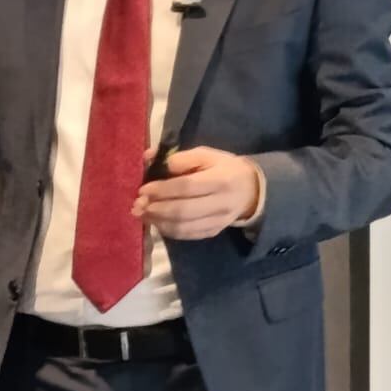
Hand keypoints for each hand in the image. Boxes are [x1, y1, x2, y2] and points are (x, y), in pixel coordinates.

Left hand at [133, 146, 261, 240]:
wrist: (252, 190)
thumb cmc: (224, 168)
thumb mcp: (207, 155)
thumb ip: (180, 157)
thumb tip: (149, 158)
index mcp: (221, 180)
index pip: (187, 187)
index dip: (162, 190)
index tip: (143, 189)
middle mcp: (221, 203)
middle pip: (183, 211)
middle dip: (156, 209)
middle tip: (138, 205)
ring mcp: (219, 221)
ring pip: (183, 227)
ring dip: (158, 222)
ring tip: (142, 214)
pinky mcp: (214, 232)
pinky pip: (187, 235)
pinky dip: (168, 230)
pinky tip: (157, 222)